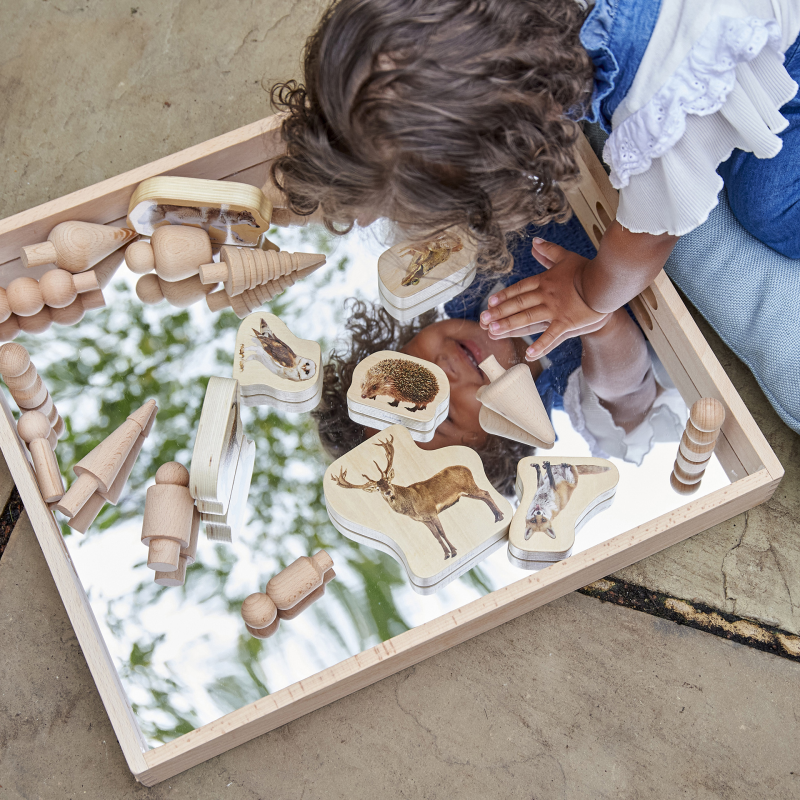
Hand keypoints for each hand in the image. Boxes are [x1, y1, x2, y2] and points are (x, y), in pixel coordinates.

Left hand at [479, 238, 608, 358]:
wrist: (608, 282)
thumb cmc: (588, 271)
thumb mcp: (566, 257)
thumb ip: (549, 251)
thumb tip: (534, 242)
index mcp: (545, 281)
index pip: (520, 289)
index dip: (504, 296)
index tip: (490, 303)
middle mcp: (546, 296)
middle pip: (518, 305)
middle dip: (499, 313)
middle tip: (483, 320)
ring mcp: (555, 310)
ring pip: (528, 319)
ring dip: (509, 326)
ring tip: (493, 333)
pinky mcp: (567, 323)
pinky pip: (552, 336)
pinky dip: (541, 345)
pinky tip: (529, 354)